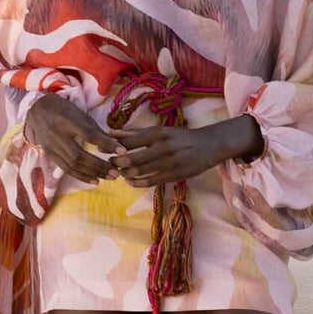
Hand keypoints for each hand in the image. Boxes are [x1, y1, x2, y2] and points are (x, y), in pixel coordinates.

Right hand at [24, 94, 125, 182]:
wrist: (37, 111)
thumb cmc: (64, 110)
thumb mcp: (80, 113)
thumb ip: (95, 129)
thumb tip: (113, 144)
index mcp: (67, 120)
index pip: (89, 134)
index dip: (106, 143)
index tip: (123, 151)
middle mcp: (58, 134)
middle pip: (80, 155)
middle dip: (100, 166)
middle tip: (116, 172)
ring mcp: (51, 146)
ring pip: (73, 165)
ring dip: (93, 173)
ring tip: (109, 177)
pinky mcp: (49, 154)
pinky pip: (66, 169)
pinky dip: (82, 176)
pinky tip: (95, 181)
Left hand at [111, 114, 262, 187]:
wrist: (209, 146)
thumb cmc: (180, 137)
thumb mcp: (160, 131)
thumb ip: (136, 133)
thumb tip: (112, 132)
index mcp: (158, 133)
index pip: (129, 141)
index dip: (113, 147)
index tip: (104, 150)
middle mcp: (163, 147)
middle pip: (132, 158)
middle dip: (117, 163)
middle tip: (110, 164)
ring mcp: (169, 162)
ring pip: (140, 172)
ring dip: (126, 174)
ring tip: (120, 173)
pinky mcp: (174, 175)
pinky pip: (150, 181)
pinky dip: (137, 183)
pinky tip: (130, 182)